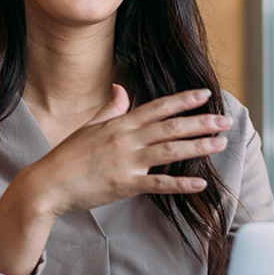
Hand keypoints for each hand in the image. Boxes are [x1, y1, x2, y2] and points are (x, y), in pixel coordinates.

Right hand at [0, 85, 229, 274]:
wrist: (48, 184)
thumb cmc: (68, 155)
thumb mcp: (89, 126)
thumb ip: (111, 108)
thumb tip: (121, 89)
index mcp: (119, 124)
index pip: (158, 107)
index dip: (183, 100)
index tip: (205, 95)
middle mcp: (126, 139)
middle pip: (171, 127)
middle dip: (201, 122)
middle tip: (225, 119)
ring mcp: (126, 162)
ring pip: (169, 150)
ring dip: (198, 146)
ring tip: (220, 143)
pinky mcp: (124, 185)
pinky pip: (157, 183)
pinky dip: (180, 183)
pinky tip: (199, 183)